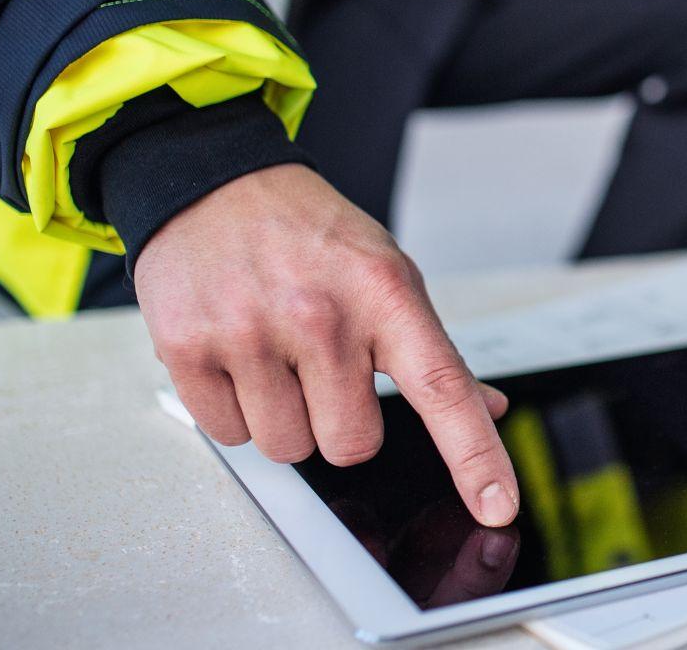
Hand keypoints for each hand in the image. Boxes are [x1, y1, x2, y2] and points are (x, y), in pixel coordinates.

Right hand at [134, 164, 519, 525]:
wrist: (214, 183)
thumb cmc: (308, 234)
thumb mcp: (386, 272)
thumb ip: (431, 350)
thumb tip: (489, 409)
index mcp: (385, 293)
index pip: (442, 388)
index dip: (474, 455)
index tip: (498, 504)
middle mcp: (321, 314)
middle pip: (352, 445)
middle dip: (341, 422)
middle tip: (323, 369)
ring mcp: (251, 332)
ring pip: (288, 448)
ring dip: (285, 417)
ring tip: (276, 353)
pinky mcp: (189, 348)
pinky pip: (229, 434)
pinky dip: (235, 409)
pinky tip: (237, 355)